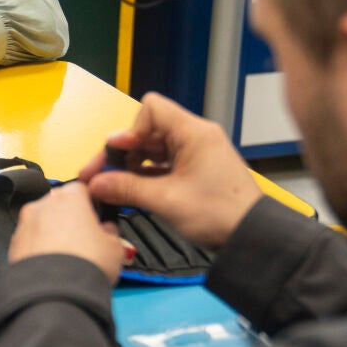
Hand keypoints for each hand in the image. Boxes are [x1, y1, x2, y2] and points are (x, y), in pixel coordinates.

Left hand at [9, 182, 127, 280]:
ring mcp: (24, 223)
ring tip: (65, 258)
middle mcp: (43, 204)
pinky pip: (30, 242)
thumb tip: (106, 228)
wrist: (54, 293)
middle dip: (69, 219)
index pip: (82, 188)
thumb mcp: (115, 247)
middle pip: (59, 205)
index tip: (97, 220)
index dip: (91, 204)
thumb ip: (110, 231)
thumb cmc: (88, 263)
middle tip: (82, 242)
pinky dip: (38, 249)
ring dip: (51, 234)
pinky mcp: (12, 244)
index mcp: (70, 196)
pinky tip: (50, 267)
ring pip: (42, 223)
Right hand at [77, 92, 261, 248]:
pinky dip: (147, 175)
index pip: (151, 109)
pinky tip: (132, 191)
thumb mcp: (166, 200)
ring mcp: (197, 153)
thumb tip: (94, 184)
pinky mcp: (197, 170)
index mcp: (194, 133)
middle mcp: (196, 137)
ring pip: (154, 149)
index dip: (130, 129)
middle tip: (99, 176)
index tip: (117, 155)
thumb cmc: (218, 213)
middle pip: (148, 131)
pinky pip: (164, 164)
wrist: (251, 237)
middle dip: (123, 152)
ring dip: (132, 165)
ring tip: (113, 187)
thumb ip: (126, 188)